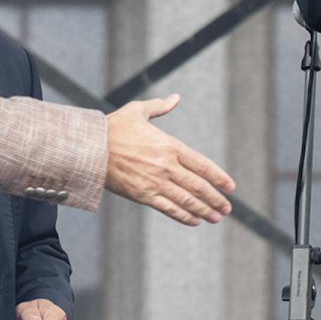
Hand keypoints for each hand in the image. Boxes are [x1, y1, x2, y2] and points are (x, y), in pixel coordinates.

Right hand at [105, 93, 235, 224]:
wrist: (89, 148)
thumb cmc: (114, 127)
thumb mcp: (138, 110)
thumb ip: (160, 106)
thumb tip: (176, 98)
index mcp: (170, 145)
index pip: (202, 164)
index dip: (219, 177)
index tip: (231, 187)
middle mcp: (166, 165)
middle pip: (198, 186)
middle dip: (216, 198)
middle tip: (227, 208)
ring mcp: (155, 182)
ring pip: (186, 200)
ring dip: (204, 210)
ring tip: (216, 217)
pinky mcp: (142, 195)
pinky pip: (168, 208)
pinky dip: (184, 216)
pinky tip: (195, 221)